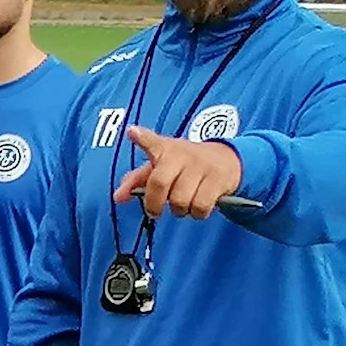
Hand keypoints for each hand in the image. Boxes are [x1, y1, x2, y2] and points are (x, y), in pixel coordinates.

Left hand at [113, 126, 241, 219]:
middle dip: (154, 204)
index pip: (152, 142)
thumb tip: (117, 197)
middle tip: (155, 210)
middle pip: (160, 184)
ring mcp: (201, 166)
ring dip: (179, 210)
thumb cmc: (186, 165)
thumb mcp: (161, 166)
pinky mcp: (218, 179)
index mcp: (165, 150)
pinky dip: (197, 213)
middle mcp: (182, 155)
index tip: (132, 132)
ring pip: (181, 200)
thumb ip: (137, 181)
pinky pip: (200, 206)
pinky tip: (198, 206)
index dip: (142, 138)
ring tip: (183, 204)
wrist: (228, 159)